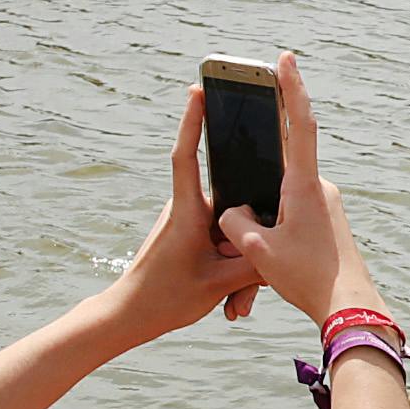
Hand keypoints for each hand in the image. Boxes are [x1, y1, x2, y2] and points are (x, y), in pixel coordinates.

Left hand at [106, 92, 265, 339]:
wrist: (130, 318)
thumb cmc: (166, 298)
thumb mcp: (218, 283)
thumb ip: (253, 260)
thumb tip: (279, 242)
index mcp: (186, 211)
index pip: (187, 156)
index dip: (193, 121)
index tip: (199, 90)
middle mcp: (186, 210)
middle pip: (230, 208)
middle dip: (246, 238)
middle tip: (248, 278)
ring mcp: (189, 224)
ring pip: (228, 231)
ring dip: (237, 264)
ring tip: (236, 303)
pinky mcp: (191, 237)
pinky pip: (221, 243)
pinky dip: (230, 269)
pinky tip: (231, 302)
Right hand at [214, 53, 384, 324]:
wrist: (349, 307)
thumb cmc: (307, 279)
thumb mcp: (258, 250)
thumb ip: (234, 222)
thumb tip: (232, 211)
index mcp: (304, 185)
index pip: (297, 124)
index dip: (290, 88)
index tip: (284, 58)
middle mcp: (319, 187)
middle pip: (282, 160)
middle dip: (259, 164)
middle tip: (248, 157)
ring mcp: (324, 203)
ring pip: (282, 194)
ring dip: (263, 214)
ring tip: (263, 254)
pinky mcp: (325, 221)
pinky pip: (290, 212)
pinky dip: (272, 225)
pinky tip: (267, 258)